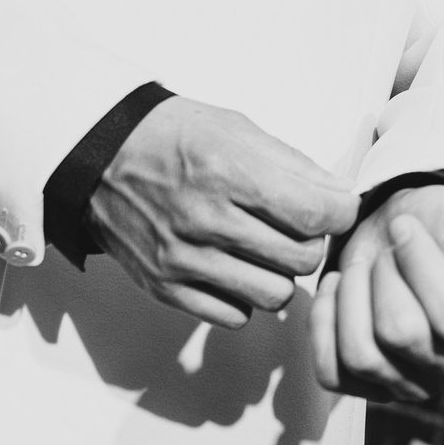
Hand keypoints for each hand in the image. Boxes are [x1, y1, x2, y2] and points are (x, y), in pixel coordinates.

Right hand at [90, 96, 358, 327]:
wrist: (101, 156)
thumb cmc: (171, 136)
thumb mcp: (236, 129)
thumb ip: (294, 165)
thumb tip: (342, 196)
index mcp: (226, 172)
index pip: (314, 214)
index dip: (341, 213)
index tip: (337, 207)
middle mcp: (204, 220)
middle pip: (301, 259)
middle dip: (311, 242)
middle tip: (297, 225)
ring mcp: (183, 259)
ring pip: (273, 295)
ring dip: (280, 274)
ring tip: (264, 249)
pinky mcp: (165, 288)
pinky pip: (234, 315)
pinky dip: (243, 296)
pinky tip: (234, 267)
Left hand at [309, 186, 443, 403]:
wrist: (400, 238)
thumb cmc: (441, 230)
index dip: (422, 268)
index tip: (404, 226)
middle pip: (402, 335)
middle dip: (382, 276)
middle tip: (384, 249)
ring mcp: (413, 386)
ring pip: (362, 357)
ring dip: (349, 298)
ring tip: (358, 266)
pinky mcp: (370, 389)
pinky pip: (332, 371)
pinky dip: (322, 324)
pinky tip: (334, 289)